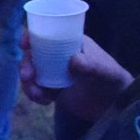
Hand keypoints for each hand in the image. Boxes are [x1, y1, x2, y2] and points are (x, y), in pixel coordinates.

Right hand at [19, 28, 133, 115]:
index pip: (47, 34)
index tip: (24, 44)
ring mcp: (55, 73)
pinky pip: (37, 89)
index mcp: (70, 43)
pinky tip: (44, 102)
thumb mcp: (104, 71)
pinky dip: (35, 95)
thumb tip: (73, 60)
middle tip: (27, 76)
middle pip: (34, 55)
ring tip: (37, 94)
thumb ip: (90, 65)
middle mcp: (59, 56)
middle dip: (26, 64)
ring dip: (28, 83)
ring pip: (32, 73)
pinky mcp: (53, 90)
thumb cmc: (112, 80)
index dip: (32, 36)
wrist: (115, 105)